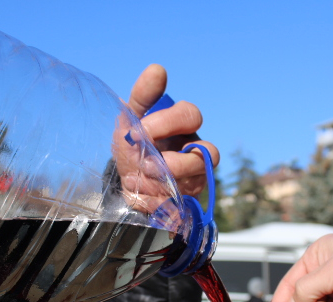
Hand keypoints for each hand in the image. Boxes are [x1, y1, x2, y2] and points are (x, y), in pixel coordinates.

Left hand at [126, 64, 218, 197]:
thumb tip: (158, 69)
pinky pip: (185, 201)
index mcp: (183, 127)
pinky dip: (160, 199)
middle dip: (174, 157)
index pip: (190, 115)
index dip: (167, 122)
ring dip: (170, 178)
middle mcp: (196, 150)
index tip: (140, 129)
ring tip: (143, 177)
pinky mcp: (190, 200)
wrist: (123, 182)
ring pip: (201, 177)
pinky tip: (143, 195)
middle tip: (146, 161)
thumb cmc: (133, 145)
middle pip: (208, 151)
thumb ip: (143, 97)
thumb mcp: (130, 120)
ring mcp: (196, 177)